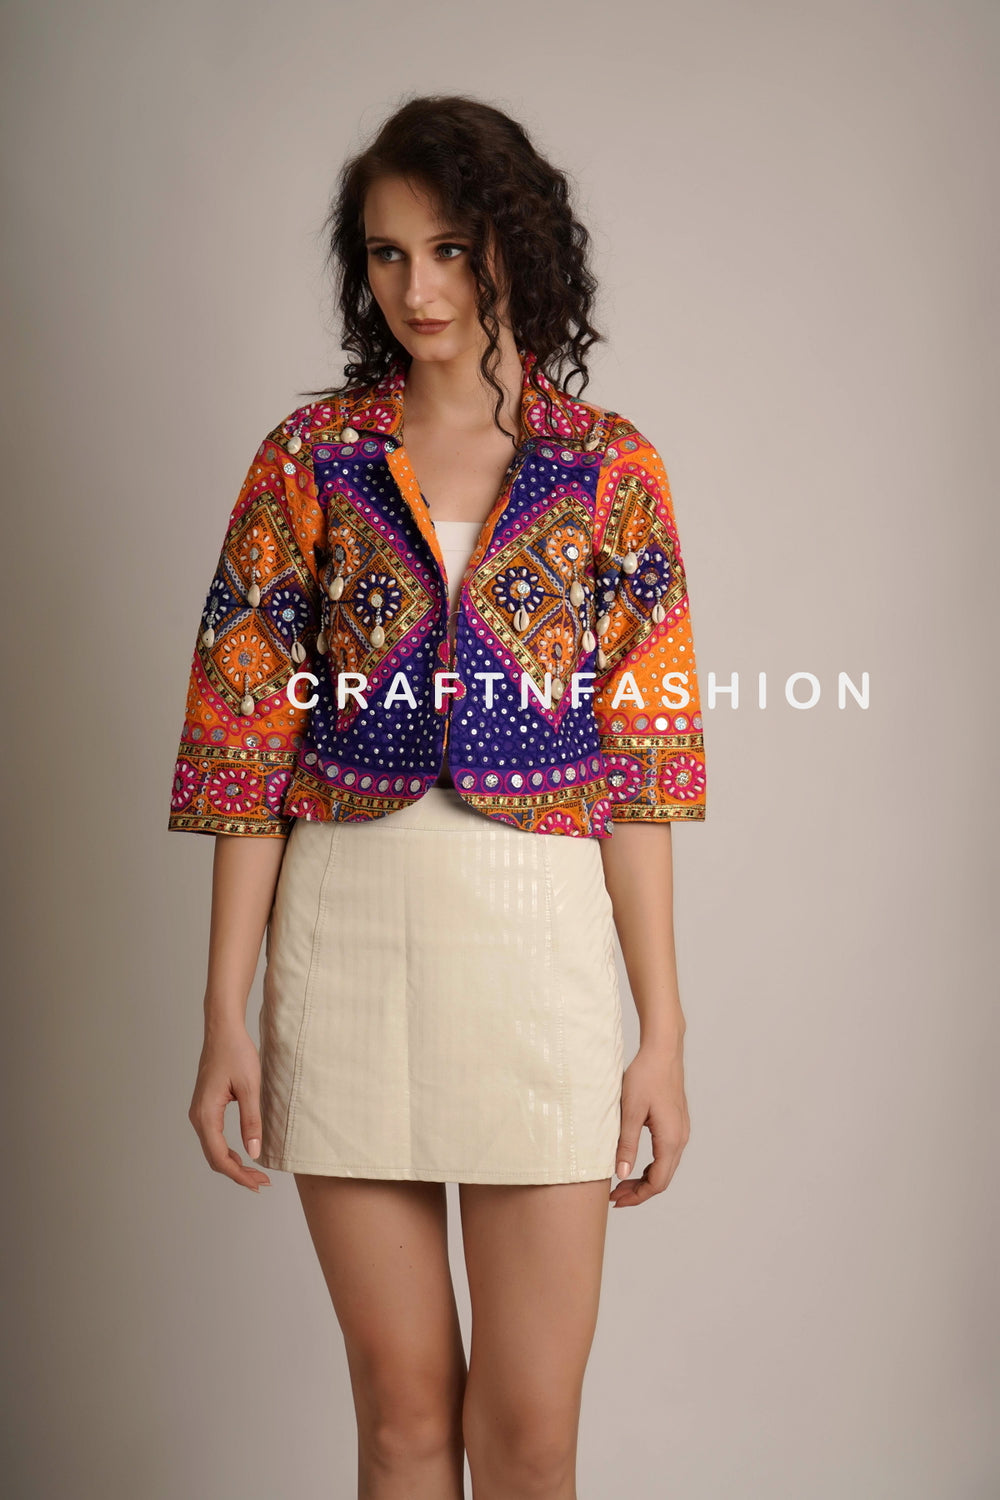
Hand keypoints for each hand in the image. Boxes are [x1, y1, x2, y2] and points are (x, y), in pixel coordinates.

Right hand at [188, 1024, 271, 1191]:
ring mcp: (199, 1113)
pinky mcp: (205, 1108)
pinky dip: (227, 1151)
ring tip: (255, 1174)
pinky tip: (243, 1156)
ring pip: (213, 1149)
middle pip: (214, 1158)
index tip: (257, 1184)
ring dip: (233, 1164)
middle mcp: (198, 1117)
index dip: (239, 1175)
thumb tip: (254, 1153)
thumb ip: (251, 1122)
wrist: (223, 1030)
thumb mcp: (250, 1088)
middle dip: (237, 1174)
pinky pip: (213, 1138)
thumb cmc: (236, 1053)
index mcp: (206, 1114)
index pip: (220, 1156)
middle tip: (261, 1183)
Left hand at [609, 1040, 689, 1207]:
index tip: (616, 1200)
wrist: (663, 1051)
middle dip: (639, 1191)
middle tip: (614, 1196)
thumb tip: (621, 1175)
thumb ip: (627, 1145)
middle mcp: (680, 1139)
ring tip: (620, 1183)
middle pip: (662, 1179)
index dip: (637, 1196)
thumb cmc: (646, 1077)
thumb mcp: (631, 1112)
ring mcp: (681, 1132)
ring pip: (665, 1167)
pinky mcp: (676, 1124)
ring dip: (644, 1179)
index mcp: (671, 1140)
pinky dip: (650, 1166)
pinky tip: (633, 1164)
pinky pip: (666, 1155)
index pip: (657, 1183)